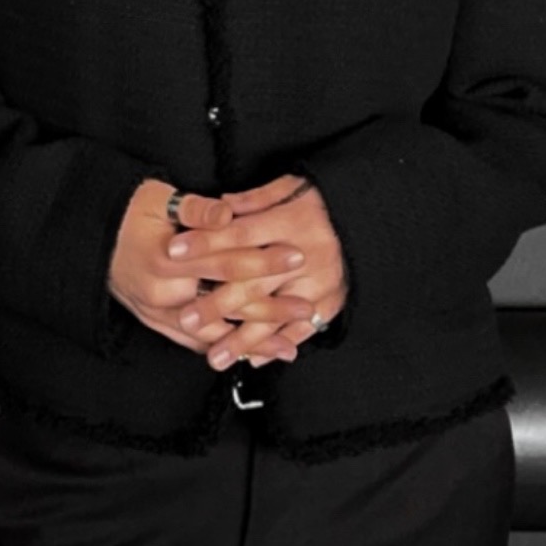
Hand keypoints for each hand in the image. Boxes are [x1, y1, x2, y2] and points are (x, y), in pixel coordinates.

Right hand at [107, 177, 311, 362]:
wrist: (87, 238)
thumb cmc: (125, 213)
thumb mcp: (157, 199)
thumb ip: (195, 209)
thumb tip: (226, 212)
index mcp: (166, 261)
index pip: (224, 262)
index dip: (262, 261)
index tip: (296, 258)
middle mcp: (164, 294)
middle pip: (226, 306)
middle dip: (270, 311)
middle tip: (305, 309)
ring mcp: (159, 314)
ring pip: (213, 335)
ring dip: (253, 343)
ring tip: (288, 347)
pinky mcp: (157, 324)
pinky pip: (194, 344)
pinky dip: (224, 349)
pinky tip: (250, 355)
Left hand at [167, 174, 348, 368]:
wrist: (371, 220)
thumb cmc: (325, 201)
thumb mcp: (292, 186)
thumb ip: (254, 200)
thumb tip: (217, 208)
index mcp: (292, 222)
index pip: (240, 235)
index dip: (206, 244)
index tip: (174, 252)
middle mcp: (307, 256)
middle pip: (254, 284)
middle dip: (217, 304)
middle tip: (187, 319)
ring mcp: (320, 284)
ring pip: (275, 316)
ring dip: (243, 340)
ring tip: (215, 357)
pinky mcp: (332, 303)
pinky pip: (301, 330)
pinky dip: (275, 346)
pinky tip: (251, 359)